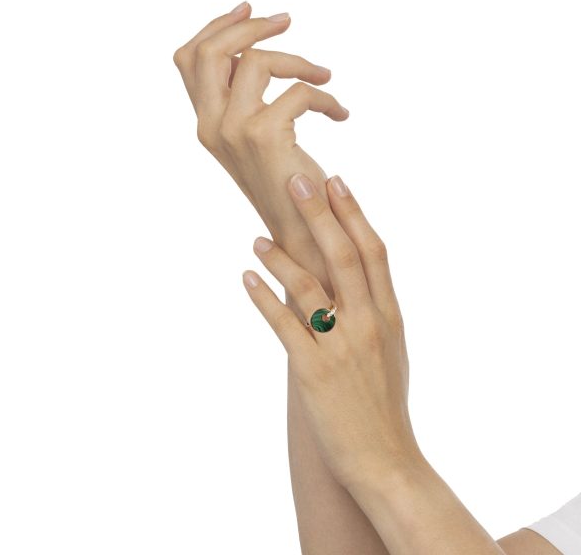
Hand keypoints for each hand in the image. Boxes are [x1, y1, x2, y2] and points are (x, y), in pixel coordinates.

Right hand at [172, 1, 349, 240]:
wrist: (299, 231)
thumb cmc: (284, 185)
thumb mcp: (251, 139)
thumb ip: (239, 100)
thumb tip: (247, 56)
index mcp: (205, 124)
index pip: (190, 59)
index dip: (218, 26)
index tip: (251, 10)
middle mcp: (211, 126)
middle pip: (211, 50)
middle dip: (250, 25)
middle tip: (286, 21)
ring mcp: (233, 131)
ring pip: (255, 61)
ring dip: (299, 61)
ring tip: (324, 75)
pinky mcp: (264, 136)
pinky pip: (298, 91)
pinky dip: (325, 96)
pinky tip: (338, 113)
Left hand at [242, 172, 421, 490]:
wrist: (386, 461)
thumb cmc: (385, 404)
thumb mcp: (392, 350)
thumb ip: (375, 311)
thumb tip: (356, 280)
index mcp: (390, 315)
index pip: (373, 251)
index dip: (354, 213)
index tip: (336, 181)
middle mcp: (369, 324)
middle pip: (343, 255)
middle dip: (319, 213)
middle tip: (296, 179)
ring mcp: (341, 347)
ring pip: (308, 285)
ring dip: (279, 256)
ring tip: (257, 237)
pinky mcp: (311, 371)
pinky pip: (283, 324)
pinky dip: (262, 296)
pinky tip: (246, 276)